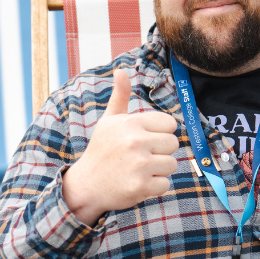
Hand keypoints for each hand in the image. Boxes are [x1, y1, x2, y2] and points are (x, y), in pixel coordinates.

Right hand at [62, 69, 178, 226]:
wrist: (86, 186)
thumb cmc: (101, 150)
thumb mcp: (109, 122)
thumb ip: (120, 97)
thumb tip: (120, 71)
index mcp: (130, 123)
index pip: (170, 124)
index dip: (160, 134)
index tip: (145, 141)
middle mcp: (135, 141)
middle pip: (173, 144)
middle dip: (161, 152)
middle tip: (141, 157)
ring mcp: (139, 164)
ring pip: (172, 164)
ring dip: (159, 170)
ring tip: (139, 170)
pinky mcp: (141, 186)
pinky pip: (166, 184)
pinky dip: (154, 187)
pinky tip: (137, 183)